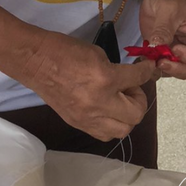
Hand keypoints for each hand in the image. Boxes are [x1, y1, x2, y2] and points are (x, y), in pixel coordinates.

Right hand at [20, 30, 155, 141]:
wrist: (37, 62)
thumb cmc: (66, 51)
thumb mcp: (99, 54)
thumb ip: (117, 70)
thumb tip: (130, 78)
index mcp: (105, 79)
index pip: (138, 79)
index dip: (148, 72)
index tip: (149, 68)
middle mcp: (99, 104)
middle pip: (135, 115)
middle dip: (139, 101)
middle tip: (131, 88)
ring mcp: (87, 118)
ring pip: (122, 131)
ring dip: (127, 117)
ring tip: (119, 101)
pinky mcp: (78, 124)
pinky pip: (104, 134)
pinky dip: (112, 124)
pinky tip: (107, 110)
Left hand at [138, 0, 185, 80]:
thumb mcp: (169, 9)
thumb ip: (164, 30)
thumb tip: (157, 49)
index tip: (174, 50)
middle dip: (175, 68)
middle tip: (159, 61)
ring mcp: (180, 53)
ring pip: (176, 72)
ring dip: (162, 69)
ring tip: (150, 58)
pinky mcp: (165, 54)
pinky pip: (161, 68)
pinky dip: (153, 67)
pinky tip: (145, 58)